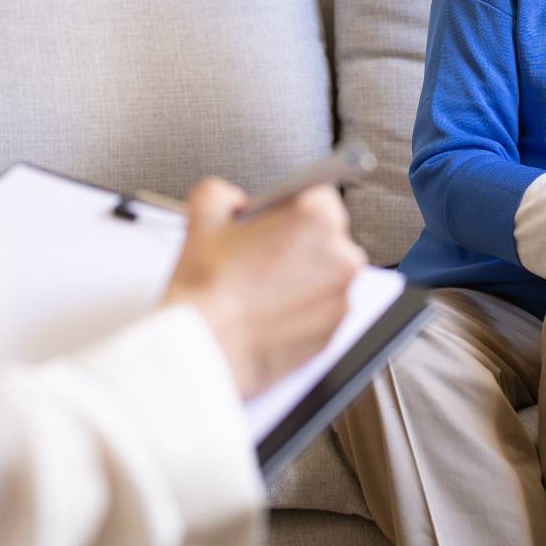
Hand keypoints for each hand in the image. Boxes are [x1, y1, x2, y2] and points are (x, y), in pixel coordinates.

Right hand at [162, 179, 366, 397]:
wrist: (205, 351)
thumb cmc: (208, 292)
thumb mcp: (203, 218)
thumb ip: (222, 194)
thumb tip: (231, 200)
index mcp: (317, 219)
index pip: (317, 194)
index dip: (289, 206)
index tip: (276, 218)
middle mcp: (341, 257)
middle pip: (325, 235)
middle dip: (297, 241)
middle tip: (260, 256)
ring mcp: (341, 298)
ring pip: (325, 274)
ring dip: (302, 276)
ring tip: (261, 288)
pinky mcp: (334, 331)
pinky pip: (322, 308)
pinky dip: (302, 308)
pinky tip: (269, 311)